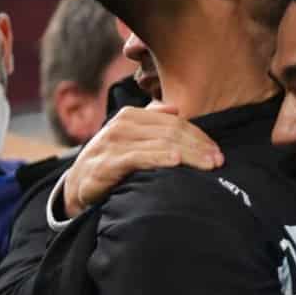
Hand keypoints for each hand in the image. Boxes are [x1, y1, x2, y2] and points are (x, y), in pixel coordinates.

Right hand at [62, 102, 222, 216]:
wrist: (77, 186)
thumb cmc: (112, 161)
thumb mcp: (131, 139)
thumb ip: (152, 122)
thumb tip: (175, 108)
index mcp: (132, 116)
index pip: (175, 122)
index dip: (199, 136)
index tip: (217, 152)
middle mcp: (122, 125)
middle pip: (172, 132)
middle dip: (199, 146)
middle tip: (218, 160)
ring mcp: (113, 143)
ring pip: (160, 143)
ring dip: (189, 154)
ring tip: (207, 165)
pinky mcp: (106, 163)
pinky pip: (138, 157)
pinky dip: (159, 158)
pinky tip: (176, 161)